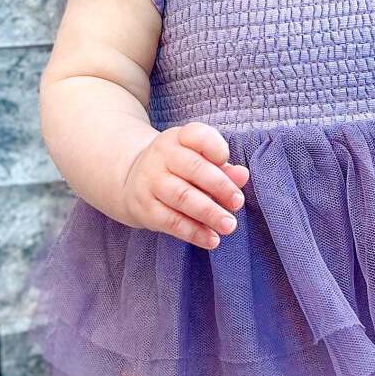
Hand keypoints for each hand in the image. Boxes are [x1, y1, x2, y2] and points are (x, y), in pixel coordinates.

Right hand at [122, 122, 249, 250]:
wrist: (131, 181)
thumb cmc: (178, 169)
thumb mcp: (198, 160)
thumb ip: (223, 168)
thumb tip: (243, 175)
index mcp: (178, 138)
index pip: (197, 136)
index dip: (215, 148)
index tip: (226, 161)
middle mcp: (161, 156)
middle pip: (194, 169)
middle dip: (220, 187)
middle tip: (238, 203)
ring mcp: (150, 182)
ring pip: (182, 197)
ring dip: (209, 213)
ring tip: (229, 225)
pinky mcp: (145, 208)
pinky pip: (171, 221)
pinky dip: (194, 232)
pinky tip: (211, 239)